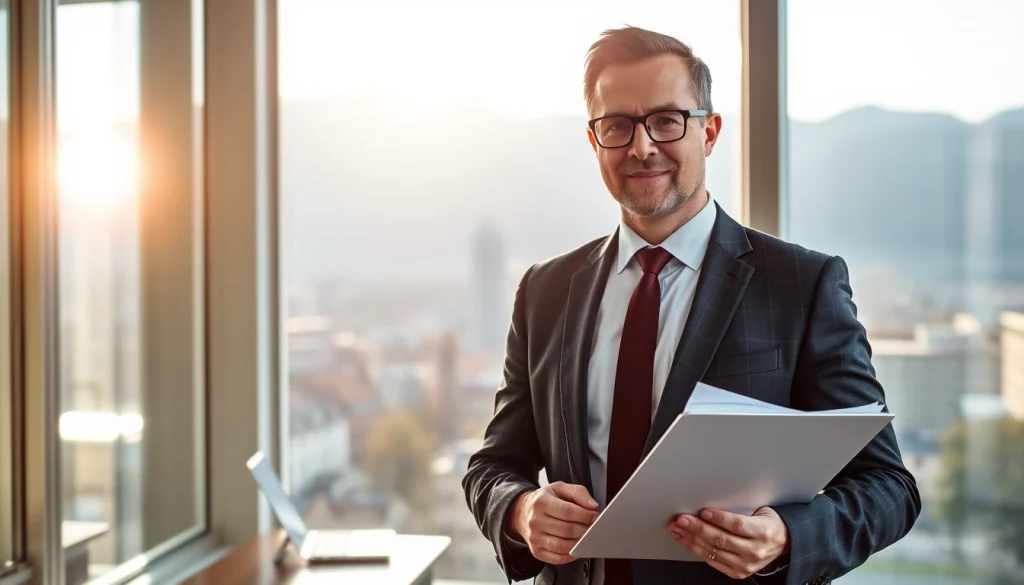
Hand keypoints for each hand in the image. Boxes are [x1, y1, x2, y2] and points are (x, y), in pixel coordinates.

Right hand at [507, 481, 599, 564]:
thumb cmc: (544, 500)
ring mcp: (534, 538)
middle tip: (593, 527)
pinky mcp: (536, 551)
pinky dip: (570, 556)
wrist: (522, 512)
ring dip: (579, 543)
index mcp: (541, 502)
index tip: (594, 516)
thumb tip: (592, 506)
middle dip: (585, 530)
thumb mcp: (559, 488)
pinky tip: (576, 547)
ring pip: (562, 546)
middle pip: (567, 530)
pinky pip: (557, 558)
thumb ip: (578, 492)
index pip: (567, 511)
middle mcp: (535, 521)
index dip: (585, 515)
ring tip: (586, 537)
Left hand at [668, 506, 788, 579]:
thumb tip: (711, 502)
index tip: (703, 511)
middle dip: (697, 528)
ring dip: (691, 539)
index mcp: (763, 532)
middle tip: (682, 519)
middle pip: (721, 539)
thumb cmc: (767, 523)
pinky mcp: (737, 572)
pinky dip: (696, 549)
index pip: (737, 525)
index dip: (718, 518)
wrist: (782, 544)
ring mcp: (745, 564)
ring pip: (713, 551)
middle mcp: (754, 551)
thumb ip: (739, 510)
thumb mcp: (761, 511)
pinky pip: (712, 560)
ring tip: (678, 528)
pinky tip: (686, 540)